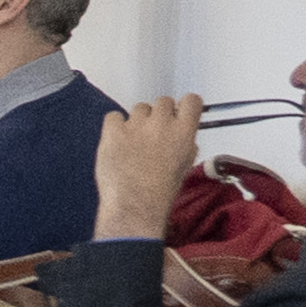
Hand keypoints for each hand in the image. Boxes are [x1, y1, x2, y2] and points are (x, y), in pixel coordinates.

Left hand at [94, 92, 204, 244]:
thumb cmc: (159, 192)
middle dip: (159, 115)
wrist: (135, 205)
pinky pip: (114, 116)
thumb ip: (186, 144)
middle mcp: (161, 123)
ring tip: (134, 144)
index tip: (179, 111)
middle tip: (153, 134)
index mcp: (183, 132)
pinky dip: (114, 126)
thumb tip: (183, 135)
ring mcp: (136, 125)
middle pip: (163, 102)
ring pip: (139, 108)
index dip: (185, 106)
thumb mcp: (185, 166)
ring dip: (137, 121)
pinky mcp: (114, 130)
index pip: (191, 101)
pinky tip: (117, 142)